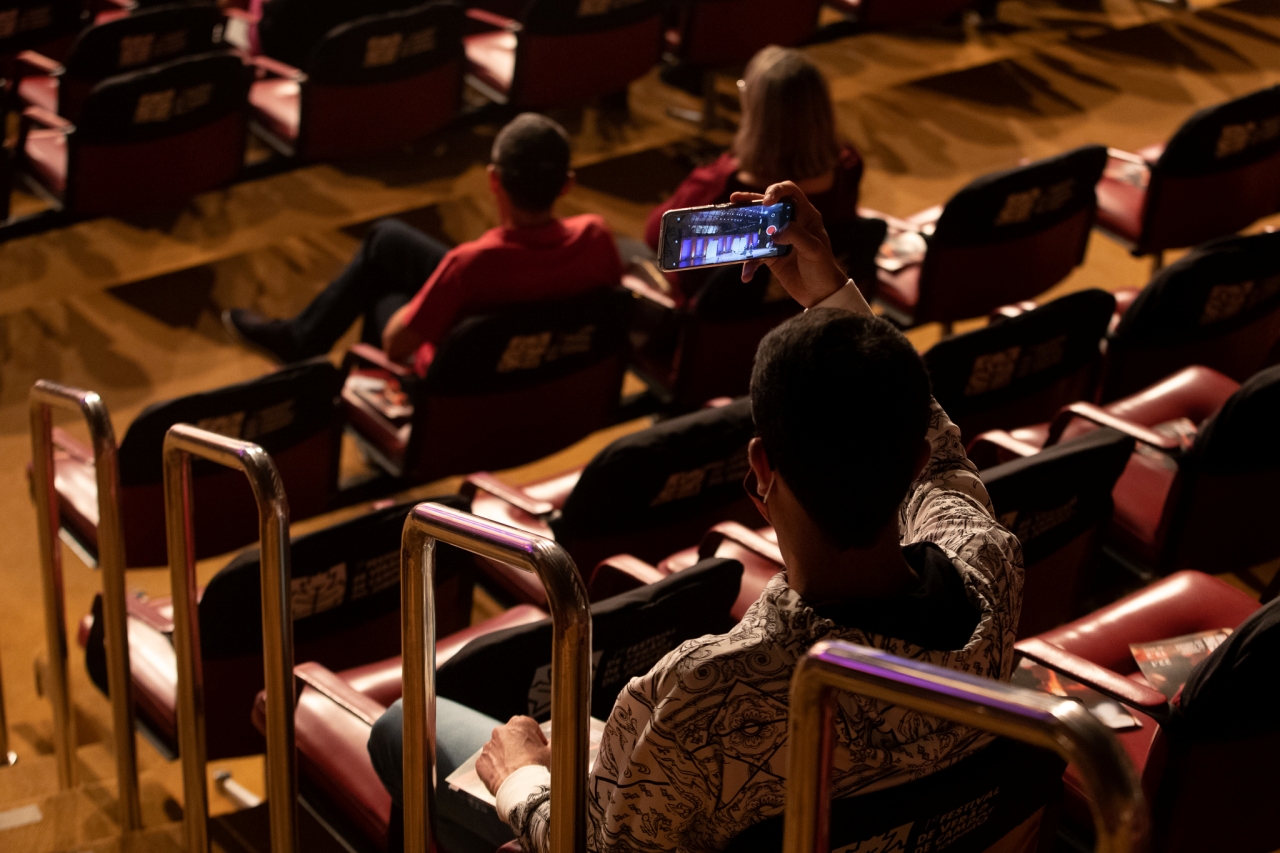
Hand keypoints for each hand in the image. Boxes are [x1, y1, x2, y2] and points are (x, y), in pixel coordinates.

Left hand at [476, 716, 550, 794]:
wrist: (521, 789)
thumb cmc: (536, 769)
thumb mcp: (551, 753)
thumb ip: (551, 743)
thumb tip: (551, 742)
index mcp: (519, 724)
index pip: (528, 727)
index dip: (535, 739)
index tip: (538, 748)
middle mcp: (501, 731)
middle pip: (511, 737)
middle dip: (517, 747)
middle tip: (526, 761)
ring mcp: (489, 746)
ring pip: (498, 749)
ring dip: (505, 757)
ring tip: (515, 771)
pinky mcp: (481, 761)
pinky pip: (488, 762)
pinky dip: (495, 768)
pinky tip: (505, 776)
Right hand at [730, 182, 853, 309]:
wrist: (820, 294)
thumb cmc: (823, 268)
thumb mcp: (813, 249)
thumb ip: (795, 235)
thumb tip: (774, 232)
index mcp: (806, 216)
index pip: (790, 192)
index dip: (776, 191)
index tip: (766, 202)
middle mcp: (791, 223)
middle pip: (768, 205)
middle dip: (750, 201)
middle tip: (734, 200)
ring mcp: (779, 239)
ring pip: (757, 227)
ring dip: (743, 229)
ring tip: (728, 229)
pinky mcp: (771, 255)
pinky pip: (755, 254)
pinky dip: (749, 264)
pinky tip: (747, 275)